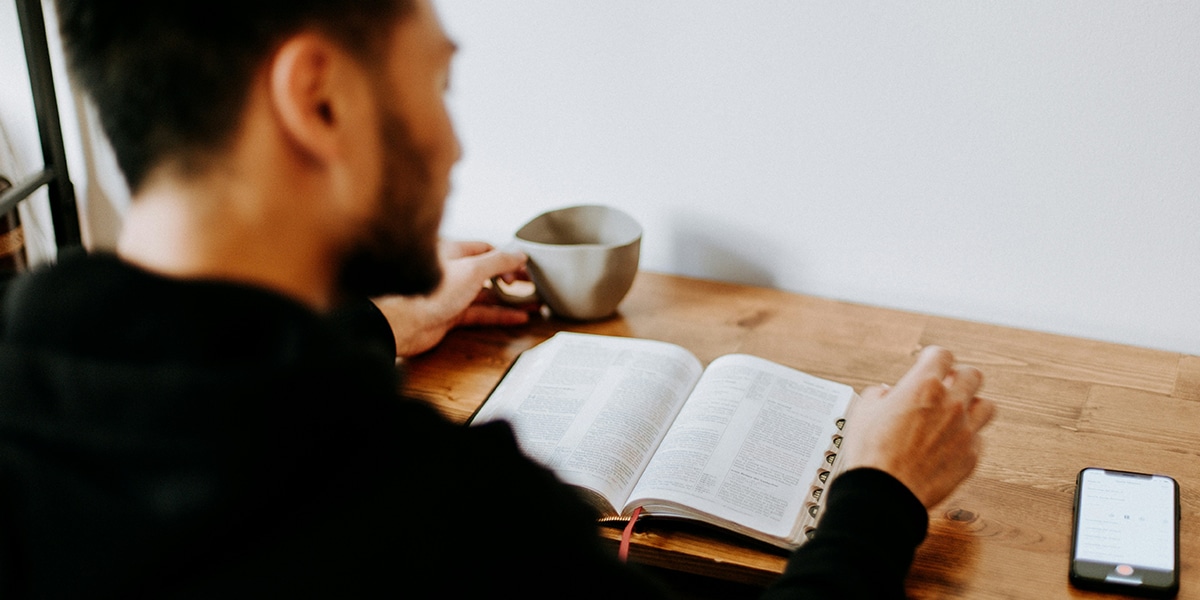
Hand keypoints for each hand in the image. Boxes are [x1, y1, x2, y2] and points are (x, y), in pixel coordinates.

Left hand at [372, 240, 533, 357]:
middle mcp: (452, 272)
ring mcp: (451, 295)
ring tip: (534, 303)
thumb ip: (498, 261)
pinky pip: (480, 313)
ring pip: (486, 295)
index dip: (507, 258)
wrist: (401, 323)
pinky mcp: (450, 316)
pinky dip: (499, 315)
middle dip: (512, 279)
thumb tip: (520, 254)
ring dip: (510, 299)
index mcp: (454, 252)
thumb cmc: (428, 292)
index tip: (525, 267)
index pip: (487, 250)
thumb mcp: (472, 269)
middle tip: (533, 285)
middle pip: (488, 272)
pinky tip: (517, 318)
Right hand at [839, 345, 995, 507]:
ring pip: (986, 406)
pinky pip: (979, 439)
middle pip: (973, 375)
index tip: (930, 362)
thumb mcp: (864, 412)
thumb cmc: (872, 454)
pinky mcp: (971, 457)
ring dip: (973, 405)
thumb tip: (887, 394)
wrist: (885, 493)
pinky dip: (967, 438)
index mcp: (924, 386)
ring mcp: (965, 431)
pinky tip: (952, 443)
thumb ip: (880, 395)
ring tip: (957, 413)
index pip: (942, 355)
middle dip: (959, 377)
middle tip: (947, 386)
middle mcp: (951, 404)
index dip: (935, 357)